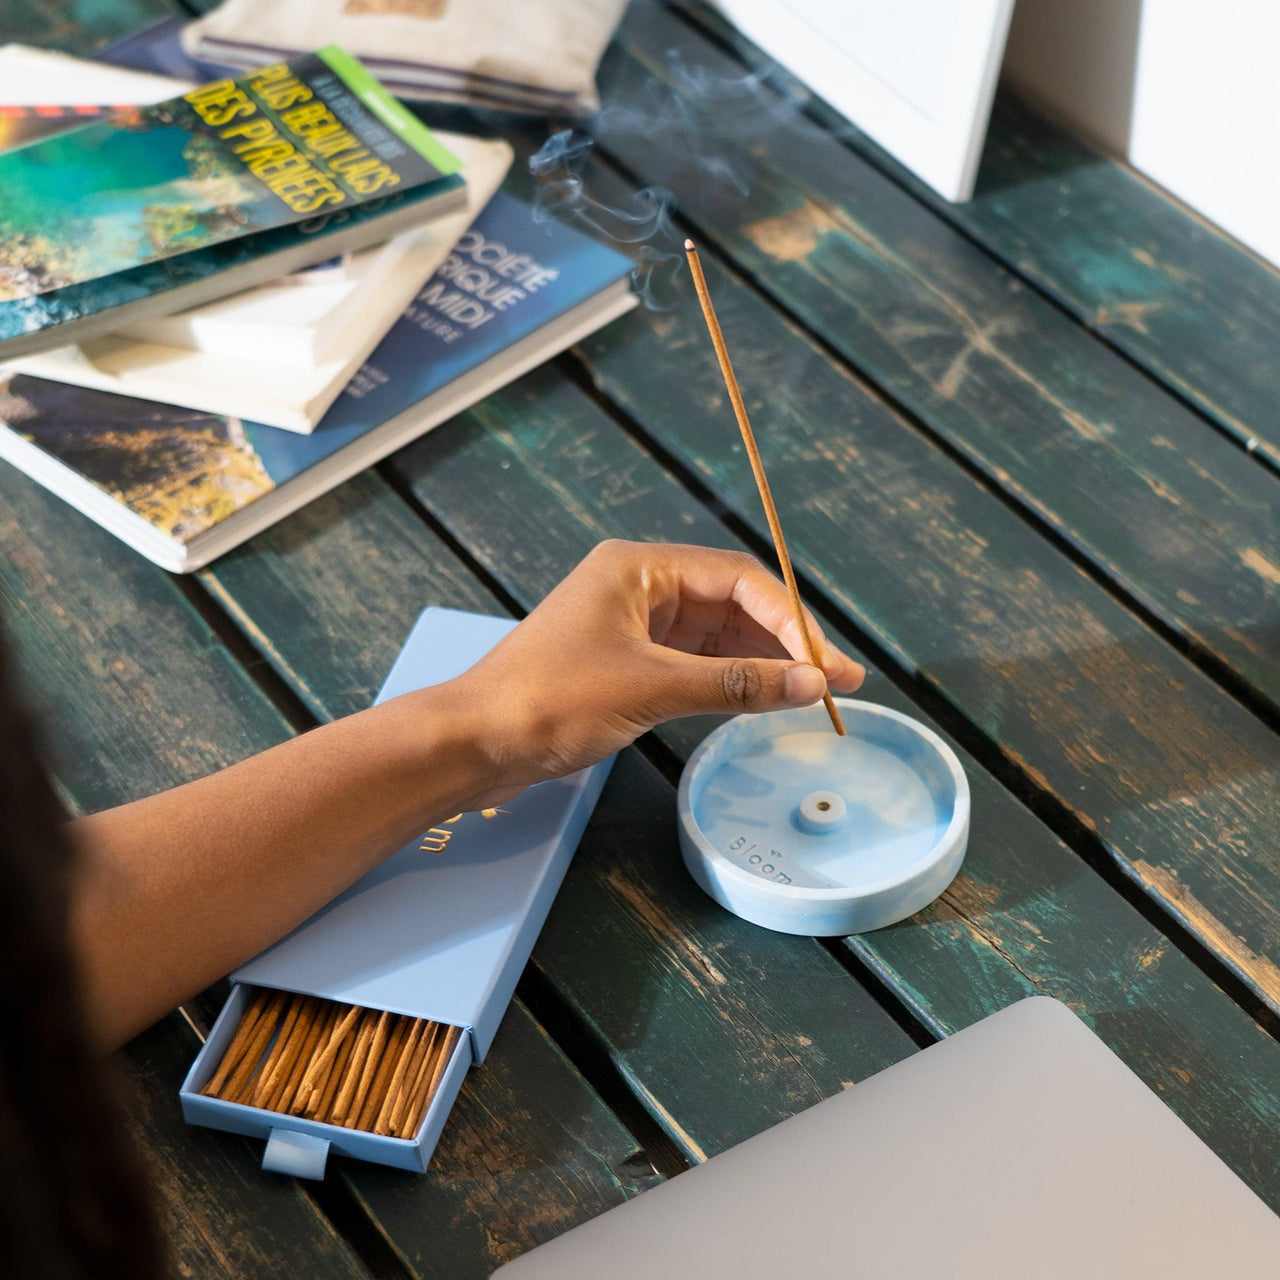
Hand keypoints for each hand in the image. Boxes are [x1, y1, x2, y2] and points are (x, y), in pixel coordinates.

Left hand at [449, 540, 864, 805]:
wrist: (473, 742)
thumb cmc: (548, 701)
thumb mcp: (651, 689)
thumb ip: (736, 683)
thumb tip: (814, 683)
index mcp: (638, 567)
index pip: (737, 579)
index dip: (792, 619)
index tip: (831, 663)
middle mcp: (638, 585)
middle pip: (732, 603)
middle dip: (786, 641)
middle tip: (841, 680)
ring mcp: (631, 624)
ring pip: (715, 634)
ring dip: (762, 661)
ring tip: (815, 692)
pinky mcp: (625, 662)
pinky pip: (693, 662)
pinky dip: (730, 679)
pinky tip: (765, 697)